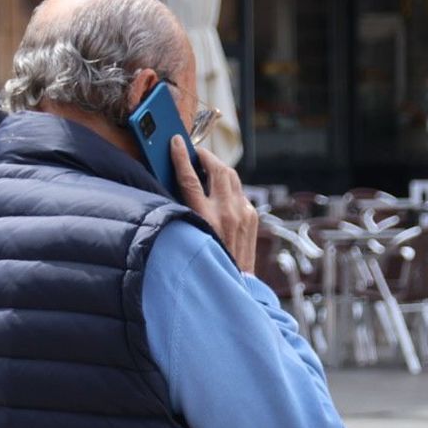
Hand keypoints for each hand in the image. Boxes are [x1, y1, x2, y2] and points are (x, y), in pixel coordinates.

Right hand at [172, 136, 256, 273]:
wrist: (234, 285)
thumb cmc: (206, 262)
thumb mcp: (189, 236)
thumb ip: (184, 210)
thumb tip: (179, 184)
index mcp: (205, 218)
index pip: (190, 178)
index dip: (181, 157)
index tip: (176, 142)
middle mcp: (226, 213)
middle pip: (216, 169)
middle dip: (205, 156)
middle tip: (195, 153)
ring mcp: (242, 214)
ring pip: (231, 176)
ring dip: (218, 167)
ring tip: (207, 166)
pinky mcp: (252, 217)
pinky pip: (239, 192)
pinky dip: (228, 187)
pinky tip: (220, 191)